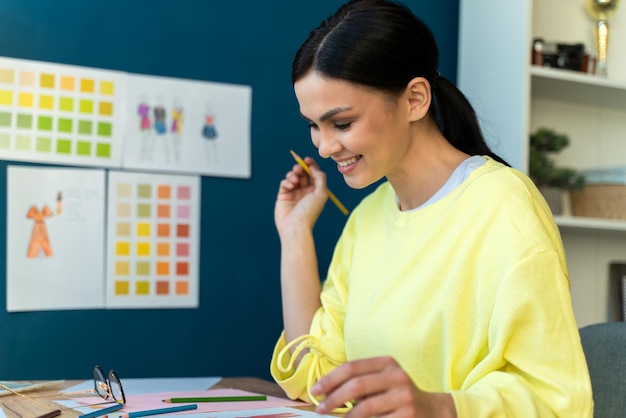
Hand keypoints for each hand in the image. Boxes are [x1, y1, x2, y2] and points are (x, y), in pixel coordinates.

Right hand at [274, 156, 328, 233]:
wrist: (295, 226)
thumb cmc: (310, 212)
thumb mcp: (321, 193)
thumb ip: (320, 177)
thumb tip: (313, 167)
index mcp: (316, 191)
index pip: (313, 174)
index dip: (311, 165)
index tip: (307, 160)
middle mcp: (305, 191)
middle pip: (303, 173)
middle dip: (300, 168)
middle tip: (299, 168)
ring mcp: (294, 193)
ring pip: (292, 176)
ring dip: (293, 174)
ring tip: (294, 180)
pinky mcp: (283, 195)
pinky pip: (284, 182)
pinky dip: (286, 181)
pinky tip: (289, 186)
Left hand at [311, 356, 456, 417]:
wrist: (432, 411)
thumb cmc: (397, 395)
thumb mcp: (382, 380)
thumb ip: (359, 381)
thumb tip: (324, 392)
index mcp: (387, 363)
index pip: (352, 367)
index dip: (330, 379)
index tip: (315, 390)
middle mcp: (397, 377)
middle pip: (357, 386)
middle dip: (334, 398)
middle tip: (321, 408)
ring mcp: (404, 397)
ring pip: (366, 408)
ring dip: (346, 416)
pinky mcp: (408, 416)